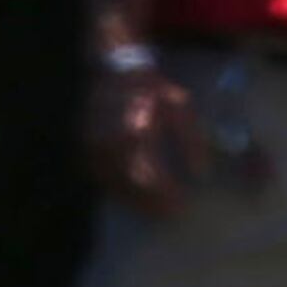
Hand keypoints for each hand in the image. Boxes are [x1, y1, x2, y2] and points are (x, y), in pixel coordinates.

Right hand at [80, 66, 208, 217]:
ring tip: (155, 213)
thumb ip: (191, 138)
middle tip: (170, 215)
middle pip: (129, 184)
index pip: (148, 172)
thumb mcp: (179, 105)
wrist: (113, 72)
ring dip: (133, 202)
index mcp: (134, 128)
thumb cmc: (150, 89)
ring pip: (112, 185)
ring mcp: (92, 148)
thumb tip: (201, 172)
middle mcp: (109, 141)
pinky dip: (117, 192)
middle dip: (150, 203)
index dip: (164, 192)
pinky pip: (100, 179)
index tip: (181, 204)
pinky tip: (133, 200)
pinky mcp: (85, 150)